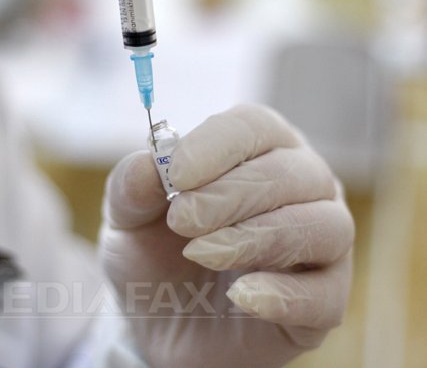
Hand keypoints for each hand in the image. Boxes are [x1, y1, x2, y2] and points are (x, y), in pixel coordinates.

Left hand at [100, 105, 353, 366]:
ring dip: (256, 237)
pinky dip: (285, 294)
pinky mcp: (322, 301)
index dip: (218, 144)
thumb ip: (130, 190)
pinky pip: (324, 294)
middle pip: (292, 172)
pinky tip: (240, 297)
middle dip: (232, 195)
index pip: (255, 127)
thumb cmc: (153, 256)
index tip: (176, 175)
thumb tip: (145, 163)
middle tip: (182, 221)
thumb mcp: (127, 222)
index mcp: (256, 152)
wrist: (161, 323)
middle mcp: (300, 188)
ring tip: (200, 253)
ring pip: (322, 225)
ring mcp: (320, 244)